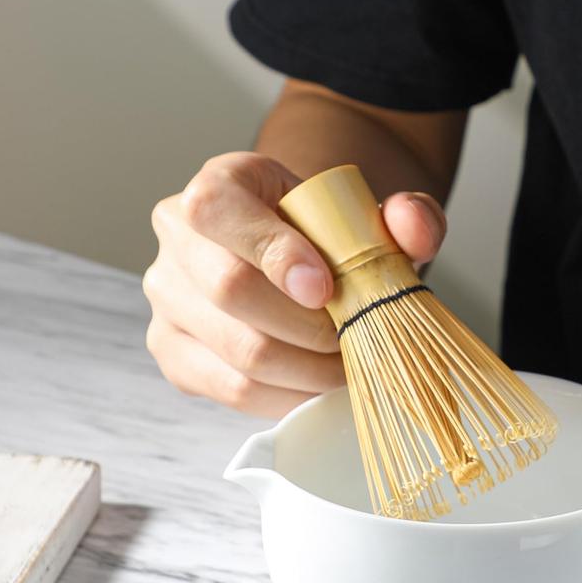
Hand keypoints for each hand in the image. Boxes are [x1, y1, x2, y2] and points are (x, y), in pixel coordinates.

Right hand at [144, 152, 446, 416]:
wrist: (305, 264)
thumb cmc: (330, 240)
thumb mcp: (371, 217)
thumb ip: (407, 215)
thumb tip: (413, 229)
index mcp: (219, 186)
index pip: (219, 210)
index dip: (274, 253)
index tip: (326, 289)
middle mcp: (178, 239)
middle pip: (230, 289)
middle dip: (309, 326)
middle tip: (355, 336)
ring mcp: (168, 300)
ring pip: (237, 350)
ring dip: (308, 369)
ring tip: (348, 365)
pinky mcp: (175, 354)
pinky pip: (232, 390)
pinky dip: (289, 396)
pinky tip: (320, 386)